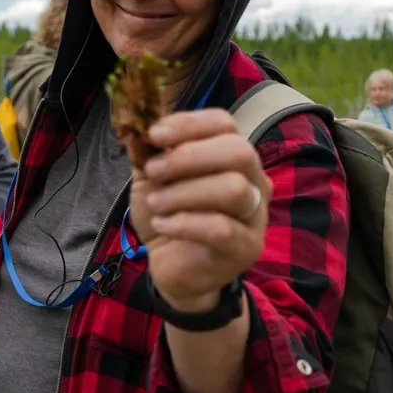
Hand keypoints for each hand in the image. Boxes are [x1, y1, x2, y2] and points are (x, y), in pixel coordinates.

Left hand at [130, 108, 270, 311]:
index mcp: (232, 155)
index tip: (155, 135)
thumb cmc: (168, 216)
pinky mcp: (247, 247)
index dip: (189, 124)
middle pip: (239, 151)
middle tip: (154, 171)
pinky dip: (184, 223)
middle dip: (189, 157)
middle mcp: (254, 180)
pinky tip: (163, 225)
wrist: (172, 268)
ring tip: (155, 203)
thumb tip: (136, 130)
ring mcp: (255, 215)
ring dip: (183, 193)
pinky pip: (222, 228)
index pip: (224, 124)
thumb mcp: (151, 180)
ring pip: (233, 189)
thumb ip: (147, 154)